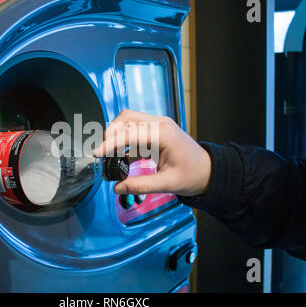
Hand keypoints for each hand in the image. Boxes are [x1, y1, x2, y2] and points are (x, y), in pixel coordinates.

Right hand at [94, 110, 211, 196]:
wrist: (208, 171)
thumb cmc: (193, 174)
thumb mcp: (167, 184)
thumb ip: (140, 185)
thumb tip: (118, 188)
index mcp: (164, 134)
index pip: (129, 133)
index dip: (110, 143)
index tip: (98, 153)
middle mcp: (160, 124)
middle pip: (126, 118)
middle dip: (111, 133)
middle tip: (103, 153)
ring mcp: (158, 126)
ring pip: (128, 122)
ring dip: (117, 136)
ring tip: (111, 157)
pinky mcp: (156, 132)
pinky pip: (135, 131)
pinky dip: (125, 142)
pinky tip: (123, 159)